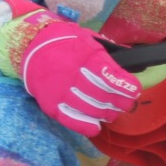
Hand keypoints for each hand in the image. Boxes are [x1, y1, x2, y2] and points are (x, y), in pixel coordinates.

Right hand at [19, 21, 140, 136]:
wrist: (31, 47)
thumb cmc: (65, 42)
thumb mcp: (88, 39)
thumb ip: (109, 53)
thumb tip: (133, 61)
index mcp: (85, 56)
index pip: (112, 76)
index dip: (127, 87)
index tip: (134, 90)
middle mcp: (73, 75)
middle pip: (104, 96)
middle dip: (121, 102)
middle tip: (126, 103)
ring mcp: (61, 92)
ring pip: (91, 110)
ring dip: (107, 114)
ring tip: (112, 112)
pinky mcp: (51, 105)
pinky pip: (71, 120)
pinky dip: (87, 126)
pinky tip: (96, 126)